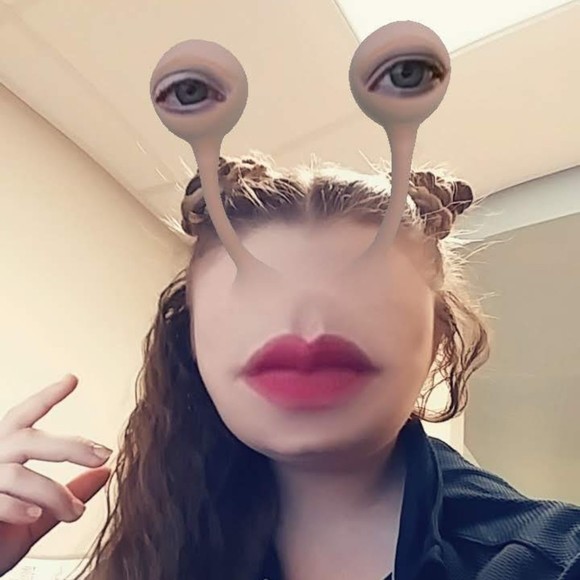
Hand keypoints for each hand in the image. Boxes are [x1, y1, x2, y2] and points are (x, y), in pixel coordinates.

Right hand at [0, 375, 111, 574]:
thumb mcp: (39, 512)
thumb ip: (69, 492)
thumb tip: (105, 472)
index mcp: (3, 454)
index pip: (22, 417)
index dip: (45, 398)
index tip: (72, 380)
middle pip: (28, 440)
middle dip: (70, 446)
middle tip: (103, 454)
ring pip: (18, 474)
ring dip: (53, 494)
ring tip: (74, 512)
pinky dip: (19, 508)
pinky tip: (36, 514)